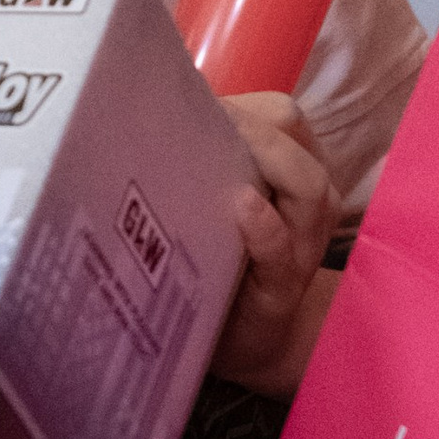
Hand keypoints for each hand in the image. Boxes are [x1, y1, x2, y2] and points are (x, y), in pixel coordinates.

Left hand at [211, 91, 338, 392]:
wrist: (237, 339)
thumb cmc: (215, 256)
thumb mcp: (204, 200)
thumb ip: (191, 157)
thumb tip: (131, 105)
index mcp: (288, 168)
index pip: (279, 114)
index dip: (241, 103)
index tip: (184, 99)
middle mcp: (306, 201)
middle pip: (292, 137)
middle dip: (247, 125)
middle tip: (197, 120)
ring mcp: (301, 244)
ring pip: (306, 186)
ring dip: (263, 160)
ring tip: (219, 147)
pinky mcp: (283, 289)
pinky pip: (282, 248)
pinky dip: (264, 226)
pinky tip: (242, 207)